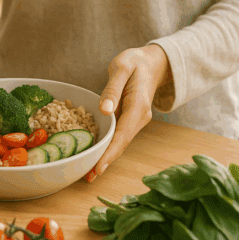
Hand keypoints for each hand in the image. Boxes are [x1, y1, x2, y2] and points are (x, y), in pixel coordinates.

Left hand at [88, 44, 169, 181]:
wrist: (151, 62)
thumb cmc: (135, 62)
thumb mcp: (122, 67)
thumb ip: (112, 89)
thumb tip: (105, 111)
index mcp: (139, 105)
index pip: (123, 134)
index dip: (110, 152)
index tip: (98, 167)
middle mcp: (140, 117)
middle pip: (122, 143)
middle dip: (106, 161)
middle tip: (88, 177)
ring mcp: (136, 120)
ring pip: (120, 142)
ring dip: (106, 157)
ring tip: (88, 173)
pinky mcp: (130, 119)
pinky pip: (118, 136)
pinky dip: (107, 147)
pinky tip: (95, 155)